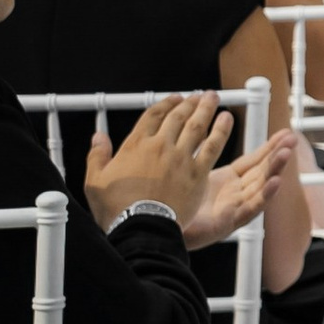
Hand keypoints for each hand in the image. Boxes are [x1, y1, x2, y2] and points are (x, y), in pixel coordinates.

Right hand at [84, 93, 229, 229]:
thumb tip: (97, 137)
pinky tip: (227, 119)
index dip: (165, 104)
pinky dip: (221, 130)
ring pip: (196, 126)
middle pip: (177, 117)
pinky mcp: (197, 173)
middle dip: (188, 103)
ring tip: (212, 97)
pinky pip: (213, 146)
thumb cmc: (116, 207)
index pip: (153, 115)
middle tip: (198, 96)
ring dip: (205, 109)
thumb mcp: (95, 180)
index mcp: (136, 145)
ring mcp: (180, 158)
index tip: (175, 98)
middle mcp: (160, 146)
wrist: (140, 227)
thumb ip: (97, 155)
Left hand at [176, 130, 300, 253]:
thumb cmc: (171, 203)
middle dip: (278, 154)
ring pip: (260, 187)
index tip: (284, 133)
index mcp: (227, 182)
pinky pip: (250, 209)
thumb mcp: (189, 171)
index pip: (253, 161)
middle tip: (292, 138)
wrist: (158, 229)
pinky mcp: (227, 224)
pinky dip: (264, 196)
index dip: (269, 147)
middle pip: (262, 171)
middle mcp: (234, 195)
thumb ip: (199, 152)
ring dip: (275, 170)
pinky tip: (275, 182)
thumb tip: (197, 123)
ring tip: (286, 154)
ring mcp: (233, 210)